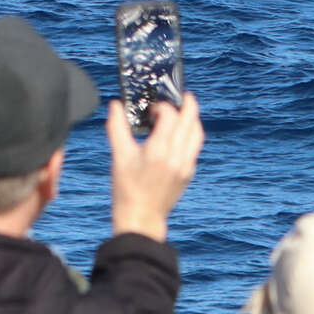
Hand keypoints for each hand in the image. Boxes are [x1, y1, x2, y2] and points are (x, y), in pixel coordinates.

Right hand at [106, 93, 203, 241]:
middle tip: (182, 95)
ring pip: (197, 133)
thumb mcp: (118, 156)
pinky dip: (191, 134)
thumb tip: (115, 105)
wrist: (141, 218)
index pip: (170, 115)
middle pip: (190, 120)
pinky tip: (181, 133)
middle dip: (187, 104)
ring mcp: (185, 165)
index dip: (162, 107)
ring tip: (184, 111)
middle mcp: (176, 156)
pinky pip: (195, 147)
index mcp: (159, 150)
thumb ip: (116, 127)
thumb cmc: (127, 188)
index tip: (151, 110)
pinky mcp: (189, 172)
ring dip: (192, 119)